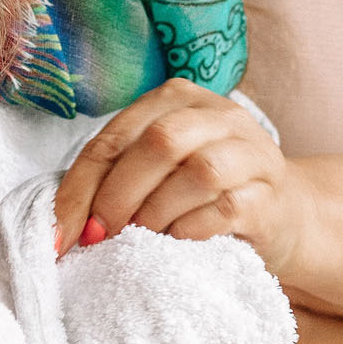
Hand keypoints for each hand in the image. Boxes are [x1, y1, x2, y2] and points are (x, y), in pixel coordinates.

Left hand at [52, 81, 304, 272]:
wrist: (282, 215)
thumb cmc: (201, 195)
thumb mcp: (154, 174)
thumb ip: (112, 181)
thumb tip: (60, 228)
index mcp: (176, 99)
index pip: (115, 136)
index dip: (80, 187)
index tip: (60, 234)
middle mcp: (217, 114)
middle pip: (159, 142)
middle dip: (118, 196)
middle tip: (100, 238)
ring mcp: (250, 151)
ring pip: (198, 171)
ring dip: (157, 213)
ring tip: (141, 240)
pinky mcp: (270, 194)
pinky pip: (227, 209)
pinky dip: (191, 230)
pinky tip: (176, 244)